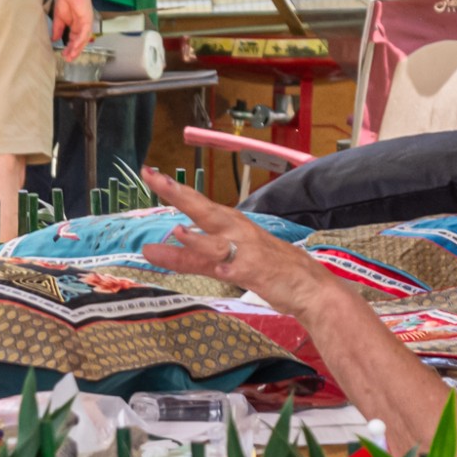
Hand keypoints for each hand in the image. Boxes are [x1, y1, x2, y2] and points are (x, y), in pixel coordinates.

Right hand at [51, 0, 94, 60]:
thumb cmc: (66, 0)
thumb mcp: (59, 18)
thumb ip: (58, 29)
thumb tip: (54, 39)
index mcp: (75, 26)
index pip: (73, 40)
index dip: (69, 48)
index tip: (63, 55)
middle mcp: (82, 26)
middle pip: (79, 42)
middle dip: (73, 51)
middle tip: (67, 59)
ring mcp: (86, 24)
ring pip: (83, 40)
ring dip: (77, 49)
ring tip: (71, 56)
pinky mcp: (88, 21)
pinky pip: (85, 34)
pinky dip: (80, 41)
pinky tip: (74, 47)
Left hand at [140, 168, 335, 320]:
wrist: (308, 285)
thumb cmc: (266, 267)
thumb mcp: (221, 261)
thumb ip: (186, 257)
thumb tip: (148, 250)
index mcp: (229, 224)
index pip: (196, 203)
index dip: (171, 189)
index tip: (148, 172)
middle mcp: (236, 231)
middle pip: (204, 210)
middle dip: (179, 195)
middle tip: (154, 178)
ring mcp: (247, 251)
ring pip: (218, 242)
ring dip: (199, 239)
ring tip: (177, 231)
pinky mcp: (257, 271)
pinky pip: (240, 269)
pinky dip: (229, 267)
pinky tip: (221, 269)